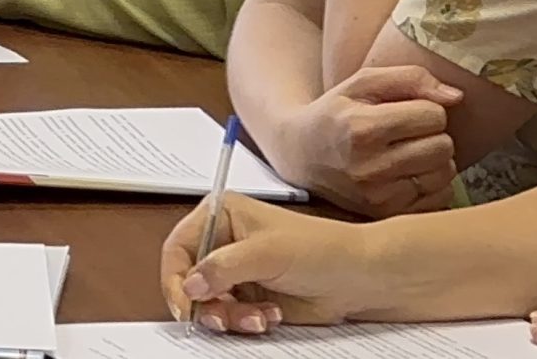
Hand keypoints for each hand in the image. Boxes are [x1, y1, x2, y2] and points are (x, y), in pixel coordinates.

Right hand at [160, 193, 379, 331]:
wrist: (361, 279)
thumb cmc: (322, 250)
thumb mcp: (267, 254)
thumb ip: (223, 267)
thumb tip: (189, 285)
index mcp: (220, 215)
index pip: (178, 247)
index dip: (175, 277)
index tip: (185, 304)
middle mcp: (223, 242)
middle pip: (189, 280)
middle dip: (208, 304)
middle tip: (223, 319)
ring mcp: (236, 272)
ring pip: (209, 303)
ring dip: (231, 316)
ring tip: (259, 318)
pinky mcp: (249, 296)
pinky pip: (229, 316)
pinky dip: (245, 322)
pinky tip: (270, 317)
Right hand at [268, 65, 464, 216]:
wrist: (300, 156)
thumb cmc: (336, 113)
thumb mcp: (361, 83)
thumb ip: (410, 78)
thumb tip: (456, 97)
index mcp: (362, 128)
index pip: (433, 115)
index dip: (423, 108)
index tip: (402, 111)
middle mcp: (370, 167)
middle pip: (443, 145)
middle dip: (430, 134)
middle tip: (405, 133)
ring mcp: (379, 196)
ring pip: (445, 172)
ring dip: (432, 159)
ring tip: (406, 152)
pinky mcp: (388, 215)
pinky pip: (440, 197)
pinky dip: (430, 183)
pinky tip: (407, 173)